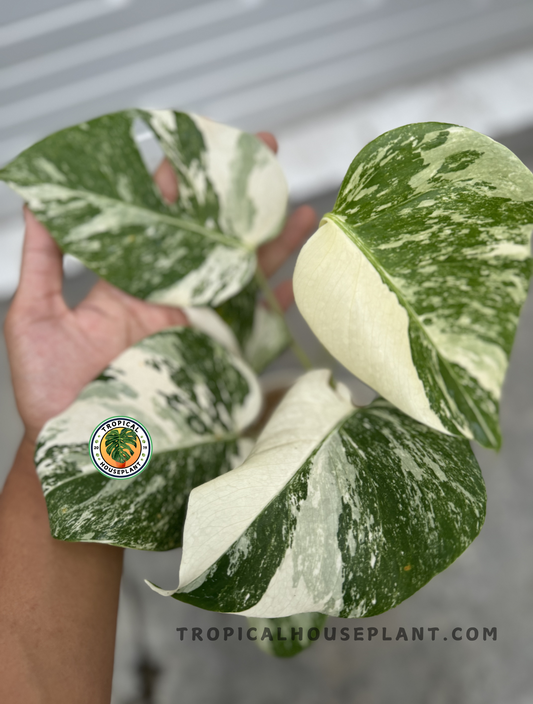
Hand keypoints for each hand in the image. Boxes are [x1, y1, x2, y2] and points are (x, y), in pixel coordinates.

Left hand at [4, 132, 316, 444]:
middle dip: (239, 197)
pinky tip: (302, 280)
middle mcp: (167, 299)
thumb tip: (39, 199)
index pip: (157, 218)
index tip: (199, 142)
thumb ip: (43, 261)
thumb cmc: (51, 392)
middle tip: (268, 155)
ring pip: (240, 277)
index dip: (177, 179)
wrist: (78, 452)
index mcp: (126, 283)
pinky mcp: (213, 363)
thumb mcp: (34, 319)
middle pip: (210, 239)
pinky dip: (278, 306)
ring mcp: (194, 330)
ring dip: (271, 244)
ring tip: (300, 211)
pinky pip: (252, 330)